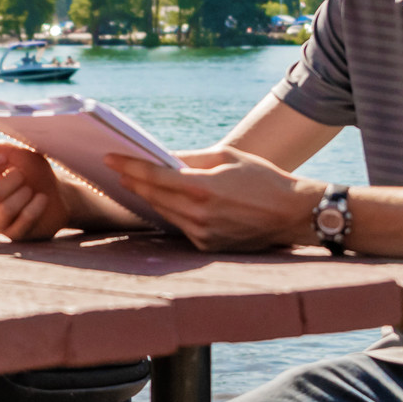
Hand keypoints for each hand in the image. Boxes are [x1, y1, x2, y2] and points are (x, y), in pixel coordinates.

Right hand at [0, 141, 70, 240]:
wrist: (60, 192)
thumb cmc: (32, 171)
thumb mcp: (10, 153)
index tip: (4, 158)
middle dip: (9, 181)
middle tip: (22, 174)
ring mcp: (0, 223)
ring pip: (3, 211)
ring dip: (21, 196)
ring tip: (31, 189)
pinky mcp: (16, 235)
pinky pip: (20, 224)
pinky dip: (33, 208)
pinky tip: (42, 199)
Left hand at [108, 145, 321, 250]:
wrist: (293, 214)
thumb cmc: (263, 178)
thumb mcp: (227, 157)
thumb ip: (191, 158)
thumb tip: (162, 156)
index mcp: (203, 187)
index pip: (155, 176)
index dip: (129, 166)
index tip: (109, 158)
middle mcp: (200, 214)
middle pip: (154, 196)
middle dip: (133, 181)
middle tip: (116, 169)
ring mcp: (203, 234)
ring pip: (164, 212)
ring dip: (149, 197)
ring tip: (133, 182)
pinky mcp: (208, 246)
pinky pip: (180, 226)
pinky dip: (171, 212)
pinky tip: (162, 201)